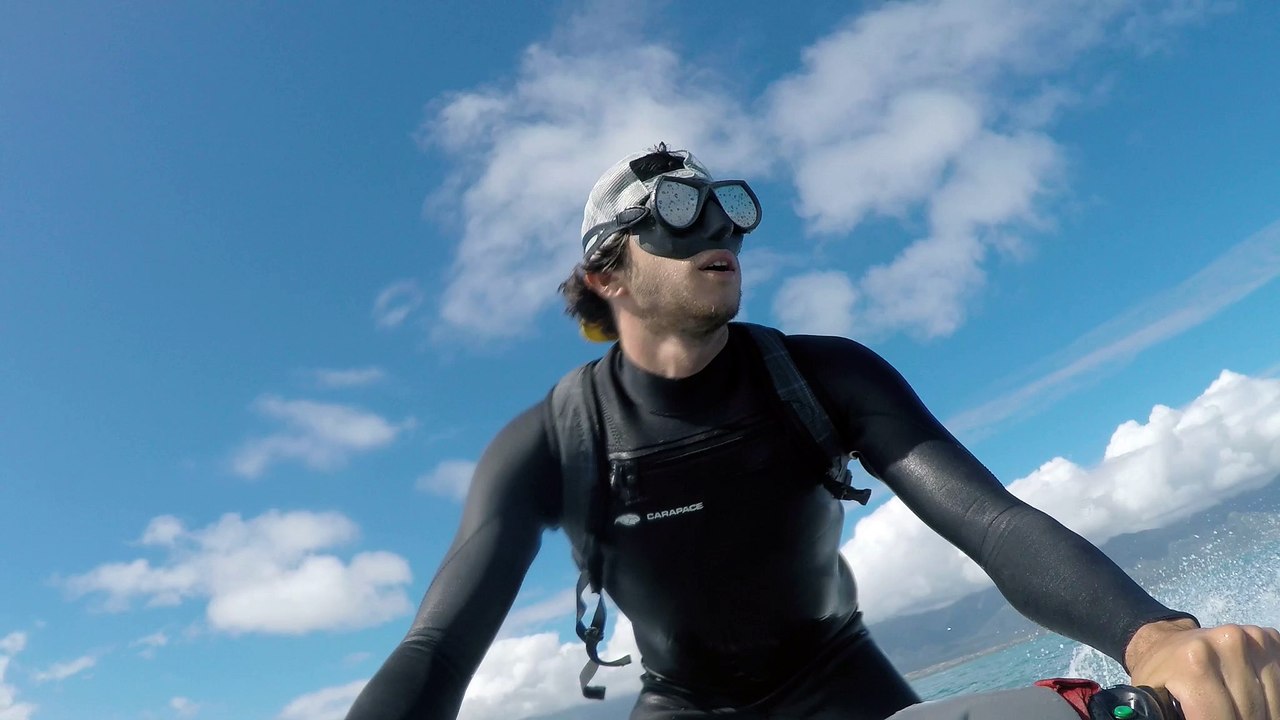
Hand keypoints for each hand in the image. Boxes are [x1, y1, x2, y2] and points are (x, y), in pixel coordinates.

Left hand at [1126, 619, 1279, 718]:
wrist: (1164, 641)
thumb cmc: (1159, 676)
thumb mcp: (1155, 701)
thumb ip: (1169, 716)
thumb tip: (1195, 717)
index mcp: (1194, 662)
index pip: (1219, 718)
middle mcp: (1227, 643)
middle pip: (1250, 713)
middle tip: (1222, 717)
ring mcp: (1251, 637)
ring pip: (1271, 702)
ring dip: (1258, 714)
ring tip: (1233, 712)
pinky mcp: (1267, 638)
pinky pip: (1279, 682)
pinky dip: (1269, 698)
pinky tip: (1251, 700)